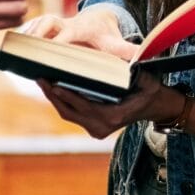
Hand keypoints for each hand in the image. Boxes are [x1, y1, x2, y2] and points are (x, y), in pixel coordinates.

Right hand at [20, 9, 139, 59]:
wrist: (98, 19)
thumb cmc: (105, 36)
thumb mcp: (116, 43)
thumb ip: (127, 50)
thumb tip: (142, 58)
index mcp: (82, 27)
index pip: (69, 32)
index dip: (60, 41)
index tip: (53, 50)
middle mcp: (65, 22)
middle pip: (48, 22)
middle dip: (37, 33)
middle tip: (27, 48)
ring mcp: (53, 24)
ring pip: (36, 24)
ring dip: (26, 36)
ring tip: (14, 52)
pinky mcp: (44, 27)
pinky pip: (30, 29)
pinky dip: (21, 38)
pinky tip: (12, 51)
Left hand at [38, 72, 180, 139]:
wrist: (154, 106)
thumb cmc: (149, 90)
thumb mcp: (147, 81)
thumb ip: (138, 74)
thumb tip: (130, 64)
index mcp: (113, 117)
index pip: (85, 106)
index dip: (68, 96)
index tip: (54, 85)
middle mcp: (102, 127)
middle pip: (71, 112)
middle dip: (54, 96)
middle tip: (41, 79)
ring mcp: (96, 130)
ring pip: (68, 114)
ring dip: (55, 99)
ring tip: (43, 81)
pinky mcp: (92, 127)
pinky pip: (72, 114)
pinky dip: (62, 101)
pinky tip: (53, 87)